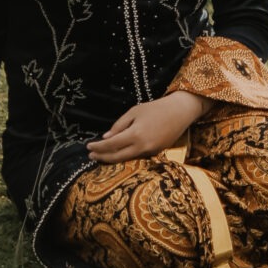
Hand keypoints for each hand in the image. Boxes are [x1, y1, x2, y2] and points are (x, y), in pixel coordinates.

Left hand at [88, 92, 208, 163]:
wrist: (180, 112)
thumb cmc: (156, 108)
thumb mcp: (134, 112)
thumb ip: (119, 125)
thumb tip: (105, 138)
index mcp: (135, 134)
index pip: (111, 145)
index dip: (98, 148)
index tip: (88, 147)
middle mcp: (142, 147)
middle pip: (117, 157)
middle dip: (102, 157)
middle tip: (91, 156)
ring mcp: (150, 152)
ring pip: (127, 159)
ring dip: (113, 158)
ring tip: (102, 156)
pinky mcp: (156, 153)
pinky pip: (138, 157)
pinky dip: (127, 156)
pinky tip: (119, 153)